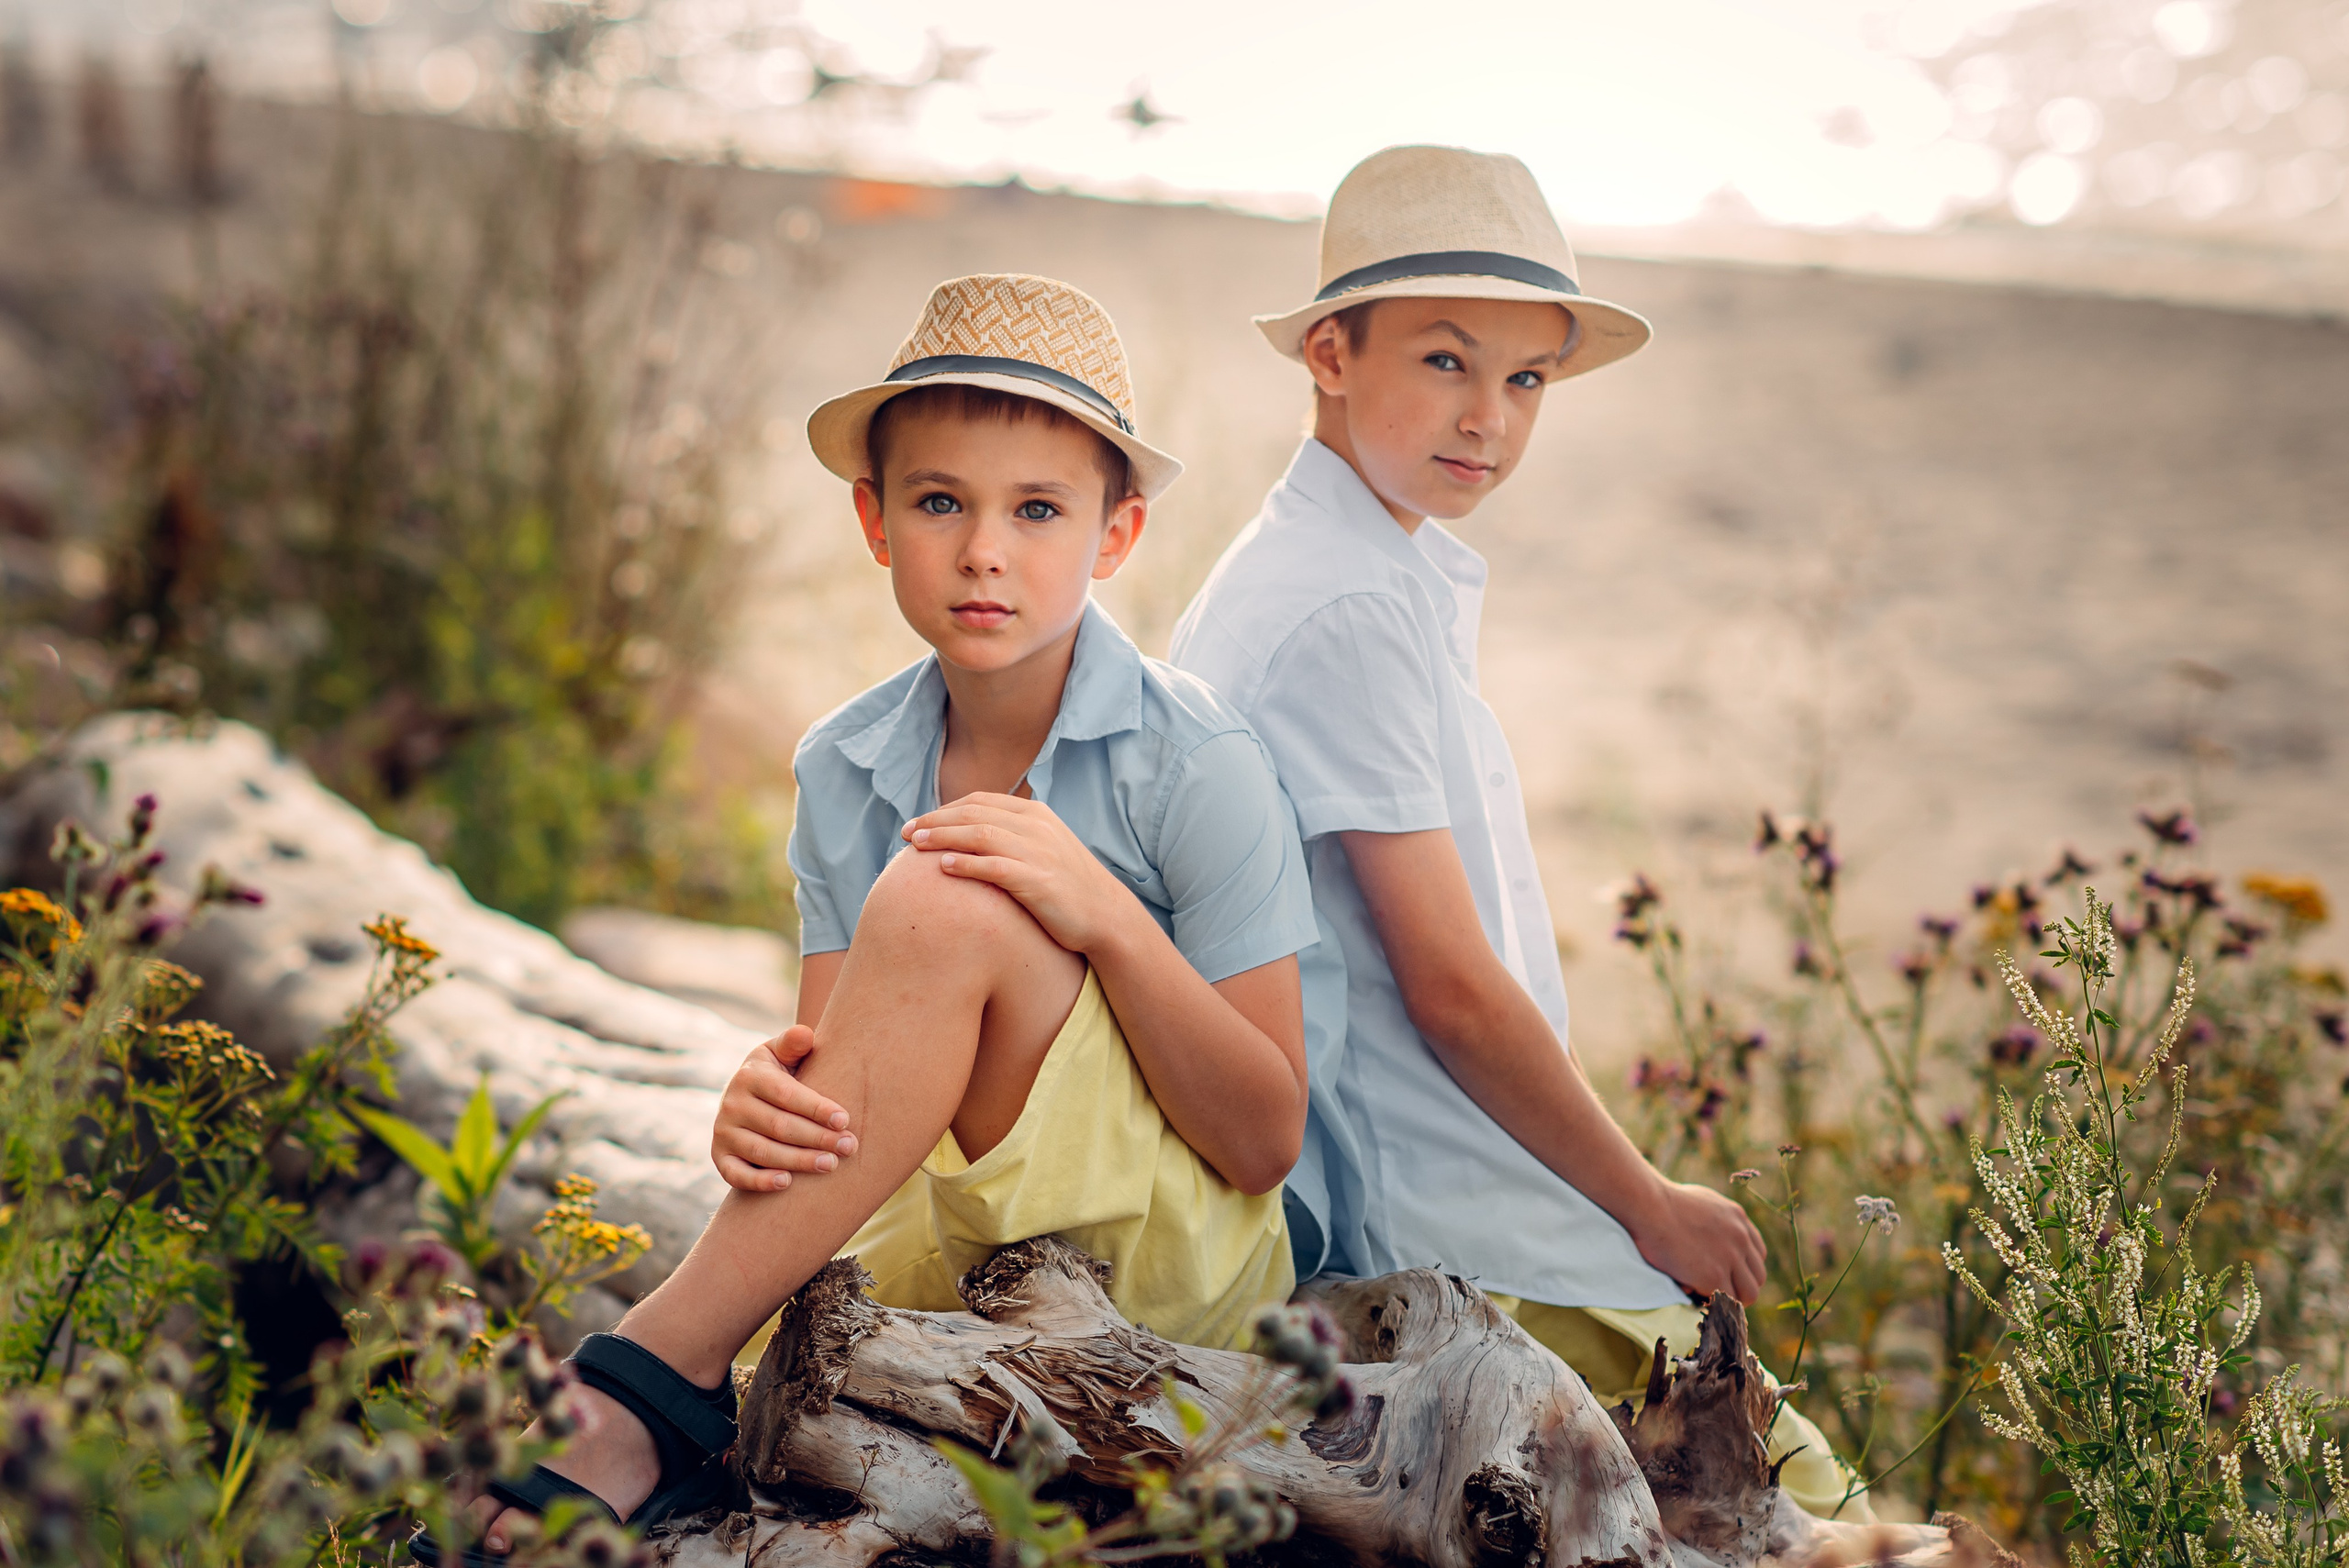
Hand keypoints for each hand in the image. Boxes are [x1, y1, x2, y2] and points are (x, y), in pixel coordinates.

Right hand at [709, 1026, 857, 1192]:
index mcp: (750, 1076)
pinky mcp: (720, 1156)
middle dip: (817, 1138)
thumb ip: (794, 1042)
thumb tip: (805, 1034)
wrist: (746, 1096)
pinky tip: (787, 1183)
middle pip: (779, 1126)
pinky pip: (736, 1174)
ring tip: (831, 1164)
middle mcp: (732, 1104)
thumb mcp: (781, 1052)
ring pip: (764, 1152)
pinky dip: (759, 1181)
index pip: (786, 1095)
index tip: (844, 1120)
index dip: (816, 1108)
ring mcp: (723, 1132)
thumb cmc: (777, 1073)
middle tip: (849, 1146)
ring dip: (799, 1161)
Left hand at [902, 793, 1137, 954]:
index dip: (944, 809)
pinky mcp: (1038, 880)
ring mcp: (1038, 851)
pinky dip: (966, 864)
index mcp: (1035, 814)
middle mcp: (1036, 826)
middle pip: (974, 814)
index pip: (979, 801)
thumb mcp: (1043, 849)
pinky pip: (994, 866)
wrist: (1106, 916)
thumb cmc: (1067, 888)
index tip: (919, 822)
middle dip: (935, 821)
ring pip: (979, 835)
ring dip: (942, 837)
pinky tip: (943, 868)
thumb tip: (970, 836)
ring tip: (915, 845)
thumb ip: (1012, 837)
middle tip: (906, 832)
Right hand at [1630, 1180, 1767, 1303]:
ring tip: (1707, 1295)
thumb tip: (1710, 1234)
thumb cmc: (1662, 1199)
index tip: (1726, 1273)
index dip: (1743, 1268)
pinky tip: (1693, 1292)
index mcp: (1738, 1218)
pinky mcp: (1713, 1276)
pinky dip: (1711, 1301)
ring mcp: (1730, 1258)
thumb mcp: (1702, 1200)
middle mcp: (1741, 1238)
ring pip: (1748, 1294)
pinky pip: (1724, 1300)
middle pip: (1758, 1277)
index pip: (1757, 1254)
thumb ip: (1716, 1218)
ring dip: (1730, 1298)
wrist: (1649, 1205)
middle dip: (1740, 1286)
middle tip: (1716, 1288)